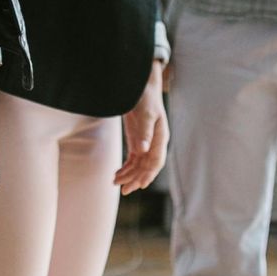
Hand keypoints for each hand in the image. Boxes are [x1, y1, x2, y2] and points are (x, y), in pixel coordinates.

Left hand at [113, 62, 168, 194]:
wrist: (140, 85)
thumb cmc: (145, 96)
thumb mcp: (145, 112)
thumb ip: (144, 131)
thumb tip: (143, 150)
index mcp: (161, 136)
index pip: (156, 161)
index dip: (149, 174)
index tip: (140, 185)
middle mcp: (154, 142)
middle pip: (147, 166)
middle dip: (136, 179)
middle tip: (124, 190)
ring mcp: (146, 142)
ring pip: (139, 165)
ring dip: (129, 175)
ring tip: (115, 183)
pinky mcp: (137, 140)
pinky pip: (133, 159)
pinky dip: (126, 168)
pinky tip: (117, 174)